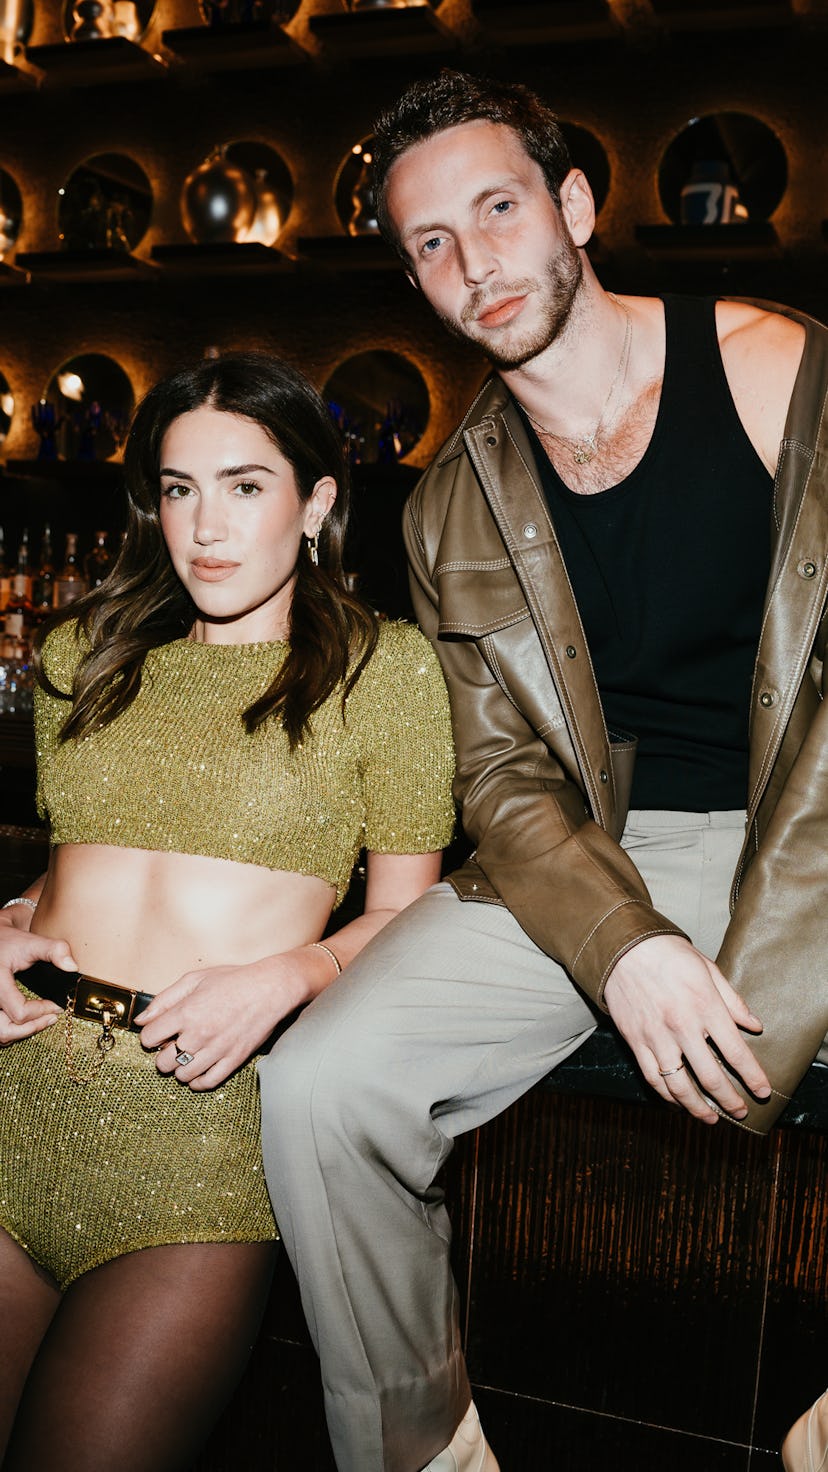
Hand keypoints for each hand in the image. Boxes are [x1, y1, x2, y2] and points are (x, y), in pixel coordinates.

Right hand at [0, 925, 77, 1044]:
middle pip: (6, 1031)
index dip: (41, 1011)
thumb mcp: (31, 942)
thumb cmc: (9, 942)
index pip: (19, 1012)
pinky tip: (29, 1020)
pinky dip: (14, 1030)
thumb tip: (72, 967)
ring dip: (22, 1032)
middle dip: (32, 1027)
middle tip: (51, 1017)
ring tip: (42, 1019)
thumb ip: (54, 950)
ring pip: (1, 1034)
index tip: (56, 1005)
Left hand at [136, 956, 302, 1090]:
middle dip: (163, 1054)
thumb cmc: (234, 980)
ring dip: (179, 1068)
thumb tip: (142, 1019)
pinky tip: (198, 1071)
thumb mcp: (194, 979)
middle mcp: (198, 1034)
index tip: (158, 1033)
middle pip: (163, 1062)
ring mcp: (216, 1050)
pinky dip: (197, 1082)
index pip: (149, 1038)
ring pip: (182, 1075)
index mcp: (186, 1012)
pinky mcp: (233, 1060)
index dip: (150, 1036)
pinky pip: (207, 1082)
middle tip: (173, 1045)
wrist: (270, 988)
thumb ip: (164, 999)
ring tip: (187, 1056)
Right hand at [602, 934, 770, 1123]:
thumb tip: (755, 1025)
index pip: (736, 1052)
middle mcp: (682, 1026)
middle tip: (740, 1111)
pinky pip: (653, 1077)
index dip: (752, 1076)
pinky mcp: (635, 1040)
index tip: (761, 1090)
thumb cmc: (668, 954)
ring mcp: (656, 1036)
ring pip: (679, 1085)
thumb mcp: (708, 969)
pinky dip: (667, 1095)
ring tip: (710, 1117)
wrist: (623, 947)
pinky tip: (678, 1102)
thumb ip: (732, 1000)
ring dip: (697, 1107)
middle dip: (729, 1099)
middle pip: (710, 1076)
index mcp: (705, 1006)